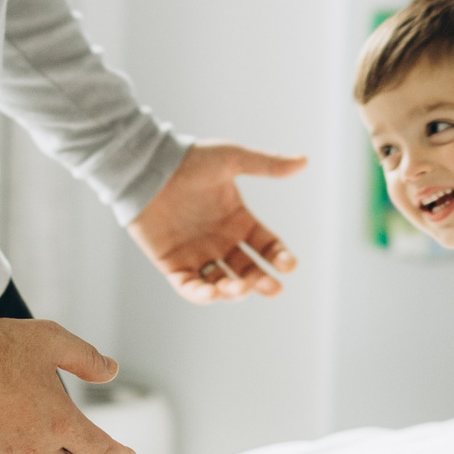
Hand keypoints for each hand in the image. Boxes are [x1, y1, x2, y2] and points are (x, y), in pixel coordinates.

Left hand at [128, 140, 304, 301]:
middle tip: (272, 288)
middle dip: (261, 282)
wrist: (149, 166)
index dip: (279, 257)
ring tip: (240, 288)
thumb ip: (267, 165)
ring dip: (233, 291)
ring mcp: (196, 253)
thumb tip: (304, 161)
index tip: (289, 265)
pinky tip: (211, 292)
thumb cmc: (190, 160)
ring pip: (221, 283)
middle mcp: (220, 241)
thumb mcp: (233, 159)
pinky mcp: (171, 263)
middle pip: (247, 270)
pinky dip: (200, 294)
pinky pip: (188, 286)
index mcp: (238, 220)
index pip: (266, 246)